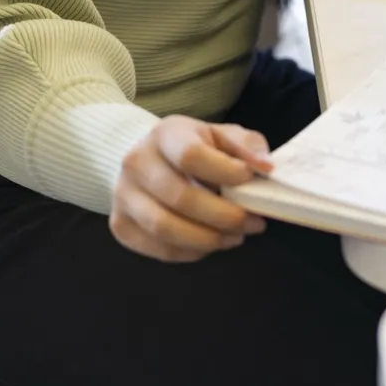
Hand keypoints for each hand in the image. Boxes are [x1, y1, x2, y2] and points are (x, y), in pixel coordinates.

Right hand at [110, 114, 273, 262]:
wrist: (147, 158)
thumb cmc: (193, 146)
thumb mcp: (221, 135)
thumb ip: (245, 146)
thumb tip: (265, 167)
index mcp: (165, 133)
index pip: (191, 156)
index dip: (224, 172)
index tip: (249, 180)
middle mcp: (136, 162)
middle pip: (180, 197)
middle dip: (223, 216)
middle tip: (252, 223)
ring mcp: (123, 195)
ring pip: (165, 228)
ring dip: (207, 239)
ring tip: (236, 237)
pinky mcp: (120, 225)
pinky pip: (157, 249)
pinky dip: (190, 253)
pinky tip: (211, 244)